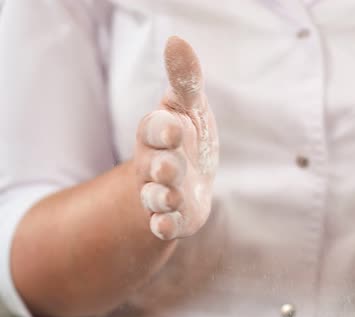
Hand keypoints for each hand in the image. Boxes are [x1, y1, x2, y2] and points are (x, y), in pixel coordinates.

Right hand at [134, 36, 218, 239]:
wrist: (188, 181)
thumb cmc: (188, 139)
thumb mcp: (190, 108)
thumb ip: (186, 81)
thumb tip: (177, 41)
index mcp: (159, 133)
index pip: (154, 128)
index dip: (162, 128)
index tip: (174, 127)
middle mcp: (155, 164)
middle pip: (153, 165)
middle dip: (161, 167)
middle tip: (169, 168)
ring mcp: (161, 193)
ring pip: (155, 197)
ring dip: (162, 198)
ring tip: (173, 198)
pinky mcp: (172, 217)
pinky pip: (163, 224)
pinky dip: (164, 226)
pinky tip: (167, 227)